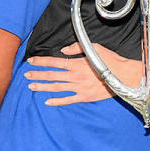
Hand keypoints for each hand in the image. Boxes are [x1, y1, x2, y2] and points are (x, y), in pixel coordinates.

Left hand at [26, 42, 143, 105]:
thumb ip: (77, 48)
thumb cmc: (111, 60)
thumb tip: (63, 51)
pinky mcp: (84, 97)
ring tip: (31, 87)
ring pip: (56, 88)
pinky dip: (56, 101)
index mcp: (77, 64)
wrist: (123, 76)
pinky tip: (47, 102)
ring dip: (42, 87)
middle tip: (26, 75)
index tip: (31, 61)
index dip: (41, 61)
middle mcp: (75, 76)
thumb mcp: (95, 48)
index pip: (54, 62)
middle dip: (37, 75)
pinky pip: (67, 100)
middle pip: (52, 75)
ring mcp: (79, 88)